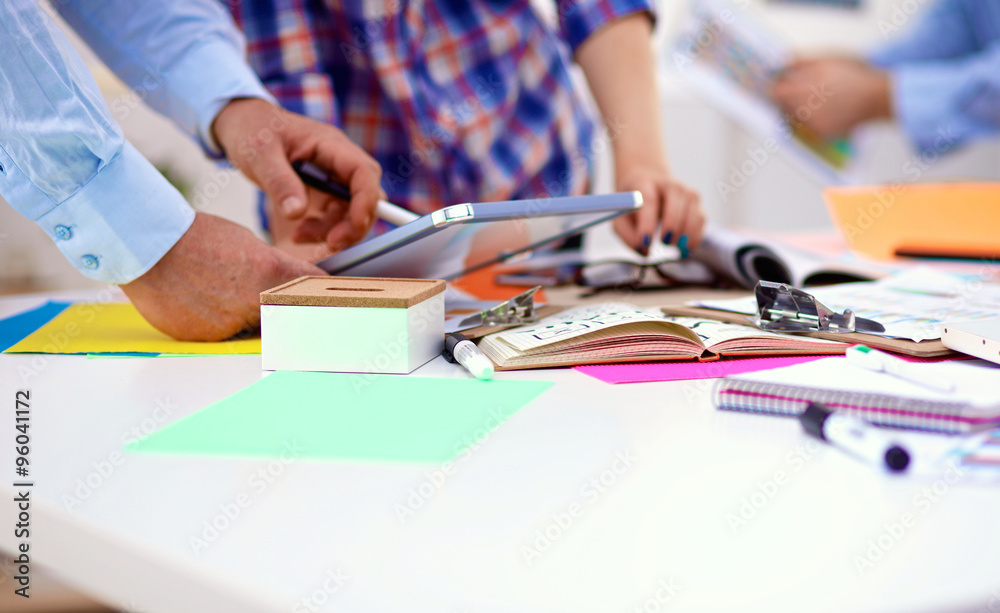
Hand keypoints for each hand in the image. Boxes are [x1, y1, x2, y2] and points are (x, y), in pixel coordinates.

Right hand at [120, 212, 324, 340]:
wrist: (148, 245)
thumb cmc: (197, 237)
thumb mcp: (249, 244)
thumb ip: (273, 270)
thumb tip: (290, 285)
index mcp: (271, 273)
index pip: (314, 289)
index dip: (324, 295)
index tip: (334, 300)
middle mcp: (254, 302)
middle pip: (287, 317)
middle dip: (287, 313)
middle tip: (278, 304)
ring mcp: (229, 324)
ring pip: (253, 331)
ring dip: (248, 320)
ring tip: (223, 296)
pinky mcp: (204, 338)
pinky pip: (222, 337)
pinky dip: (218, 326)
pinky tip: (203, 304)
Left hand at [212, 98, 383, 253]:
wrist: (243, 125)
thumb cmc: (252, 130)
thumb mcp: (260, 154)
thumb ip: (279, 182)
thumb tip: (297, 213)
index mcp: (330, 144)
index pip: (364, 172)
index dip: (366, 200)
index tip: (354, 226)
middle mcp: (339, 161)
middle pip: (366, 196)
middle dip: (354, 223)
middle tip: (330, 242)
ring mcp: (333, 177)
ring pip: (351, 211)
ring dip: (333, 230)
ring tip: (299, 236)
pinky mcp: (324, 191)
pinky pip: (335, 216)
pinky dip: (322, 230)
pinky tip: (299, 233)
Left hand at [613, 167, 704, 257]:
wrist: (648, 184)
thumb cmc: (633, 206)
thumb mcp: (621, 218)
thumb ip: (627, 235)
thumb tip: (644, 251)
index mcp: (644, 183)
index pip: (649, 201)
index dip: (647, 224)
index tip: (645, 243)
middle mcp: (668, 184)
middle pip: (675, 205)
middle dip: (671, 228)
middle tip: (664, 243)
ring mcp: (685, 191)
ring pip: (692, 213)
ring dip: (685, 235)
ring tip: (673, 247)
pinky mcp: (696, 200)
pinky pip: (701, 219)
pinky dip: (695, 236)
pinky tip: (685, 247)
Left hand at [771, 57, 891, 138]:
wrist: (877, 96)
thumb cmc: (854, 74)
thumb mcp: (827, 59)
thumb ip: (800, 61)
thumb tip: (781, 63)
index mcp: (803, 89)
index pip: (776, 92)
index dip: (779, 87)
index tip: (783, 84)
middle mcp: (804, 108)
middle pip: (784, 106)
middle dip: (790, 97)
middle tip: (806, 90)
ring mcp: (813, 123)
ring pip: (795, 117)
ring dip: (801, 109)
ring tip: (822, 99)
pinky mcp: (823, 133)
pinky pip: (809, 127)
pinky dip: (814, 119)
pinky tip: (829, 110)